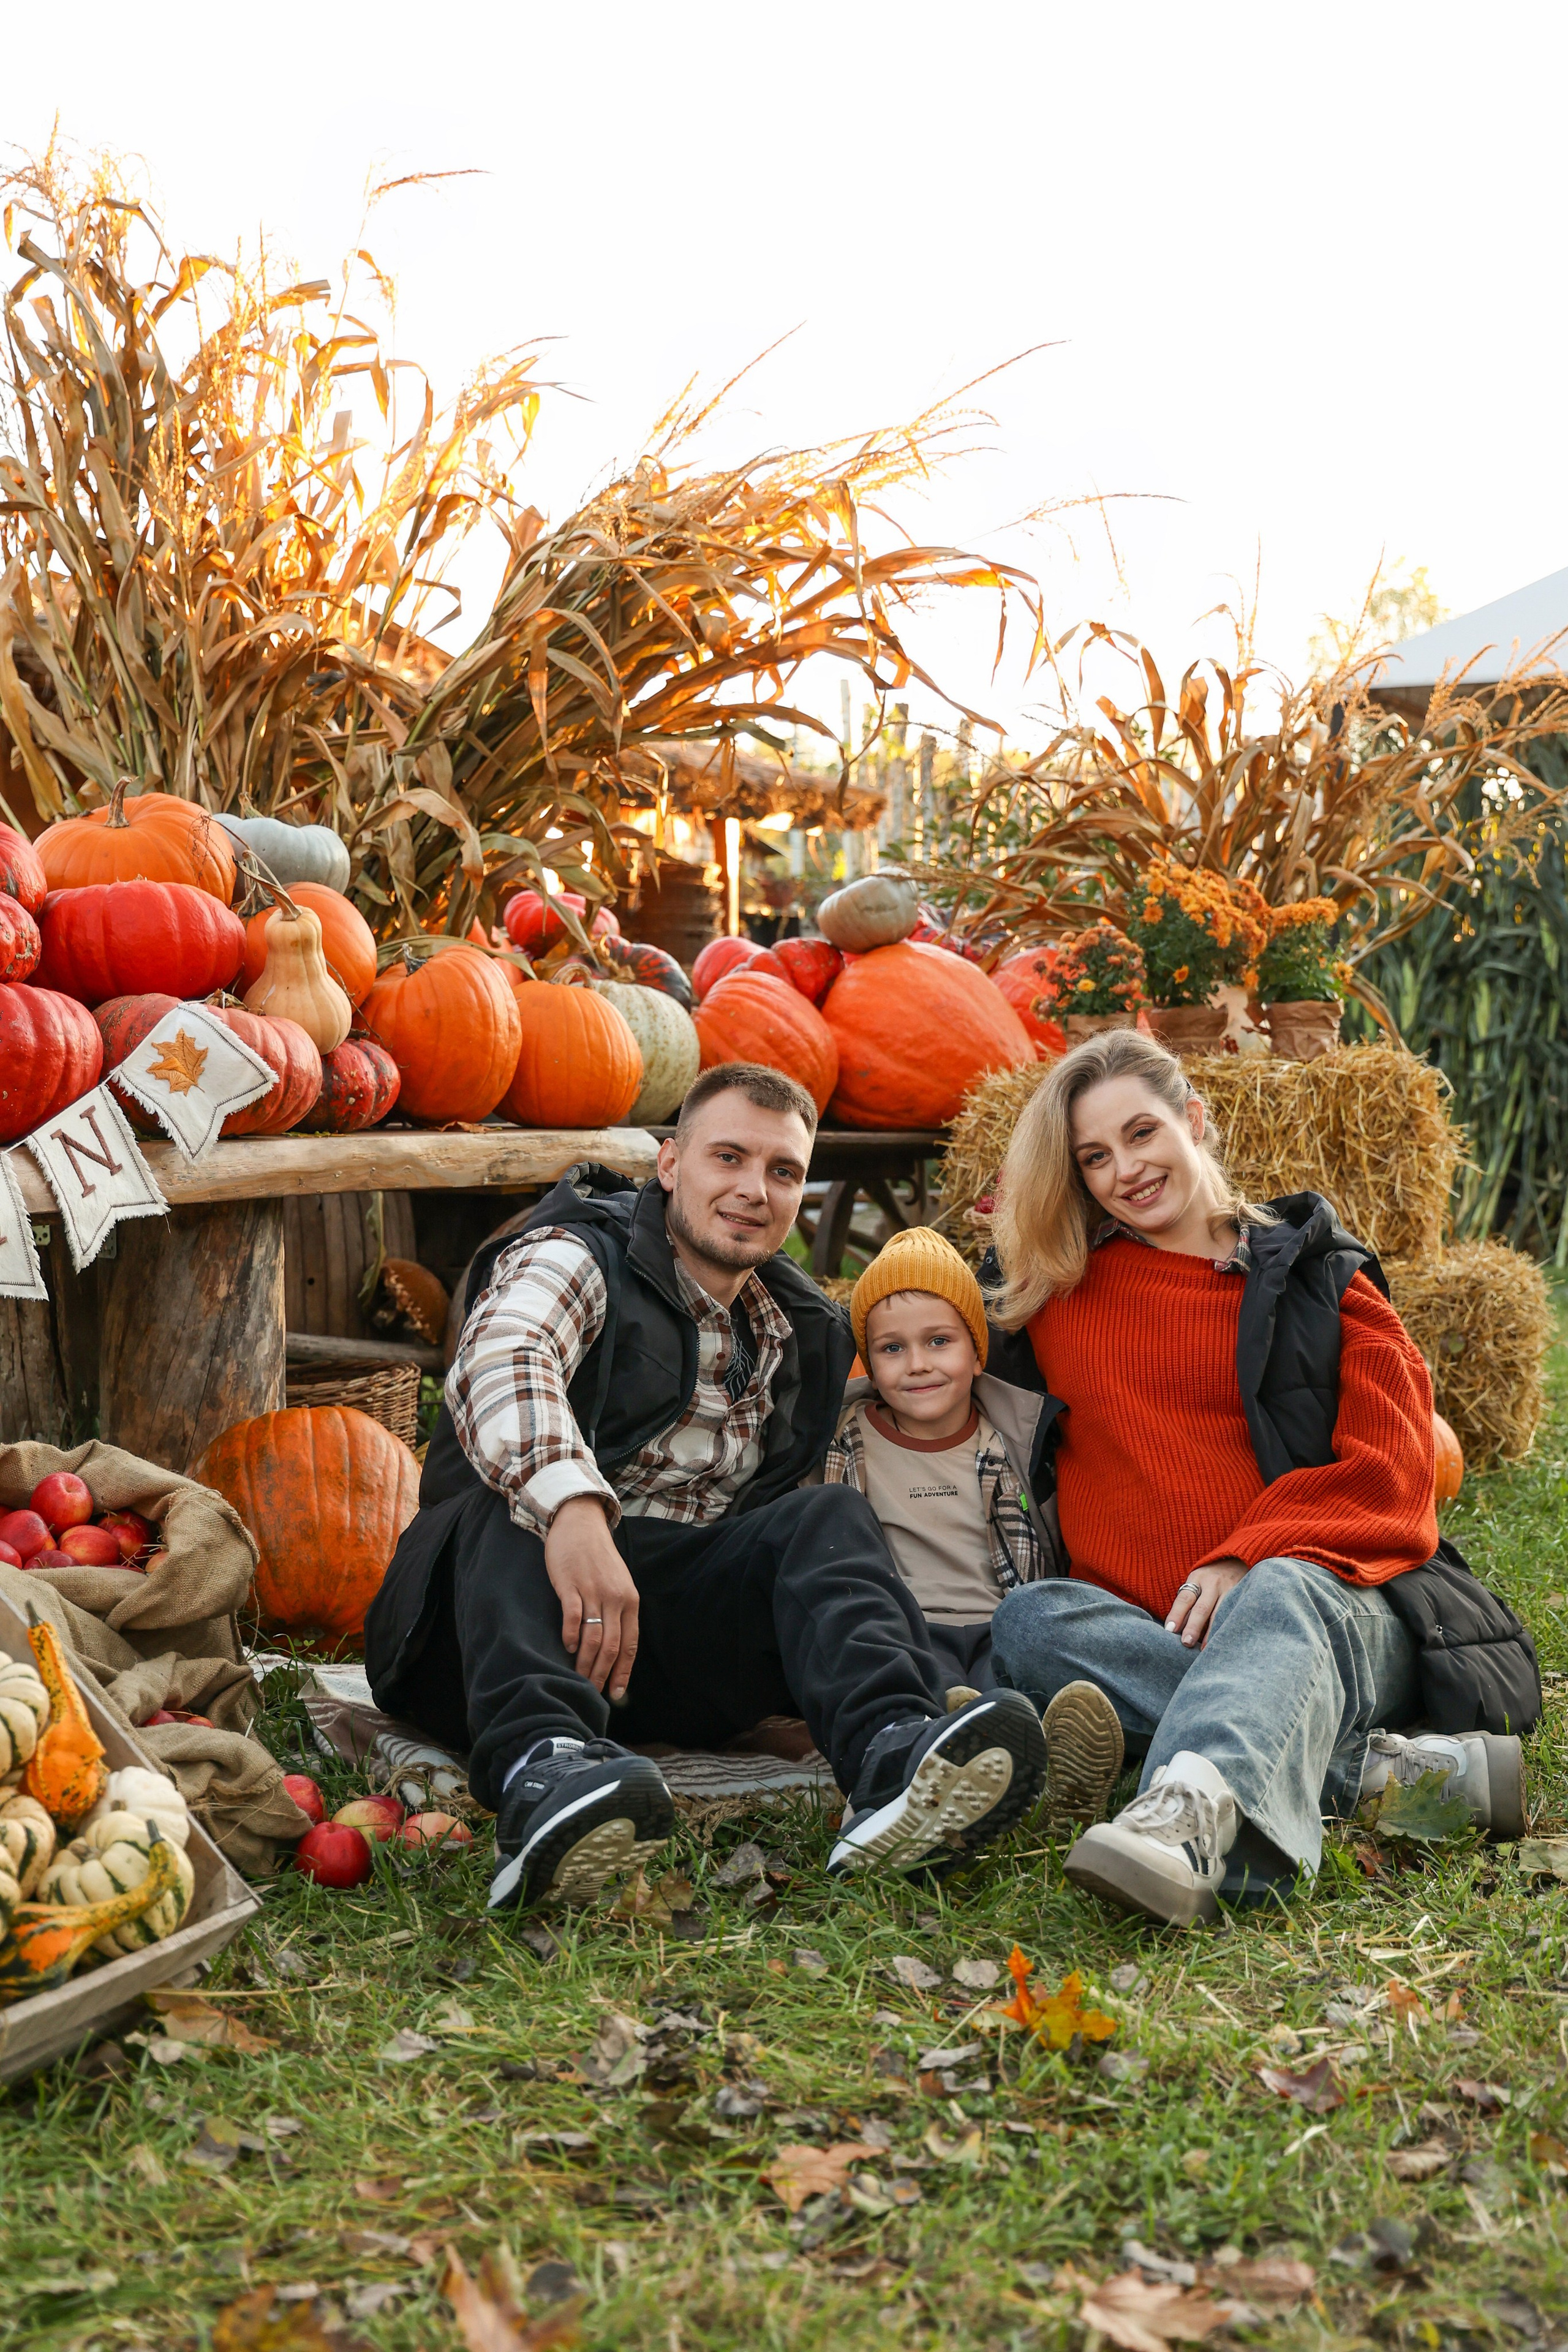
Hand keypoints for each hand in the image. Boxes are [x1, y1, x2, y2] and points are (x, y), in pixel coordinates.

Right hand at [543, 1496, 639, 1700]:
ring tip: (578, 1678)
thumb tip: (614, 1648)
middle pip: (611, 1646)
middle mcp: (615, 1598)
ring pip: (593, 1637)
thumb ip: (618, 1612)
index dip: (622, 1672)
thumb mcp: (618, 1584)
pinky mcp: (570, 1584)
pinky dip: (571, 1636)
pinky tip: (568, 1648)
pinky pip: (573, 1616)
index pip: (630, 1644)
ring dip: (585, 1663)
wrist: (580, 1523)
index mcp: (630, 1600)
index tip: (615, 1694)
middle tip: (591, 1692)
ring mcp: (593, 1591)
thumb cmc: (597, 1559)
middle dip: (602, 1674)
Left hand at [1164, 1560, 1246, 1648]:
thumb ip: (1189, 1602)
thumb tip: (1176, 1629)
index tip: (1169, 1630)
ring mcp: (1231, 1589)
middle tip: (1186, 1643)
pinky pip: (1234, 1614)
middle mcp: (1213, 1583)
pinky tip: (1224, 1640)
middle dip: (1193, 1626)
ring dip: (1211, 1633)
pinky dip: (1227, 1627)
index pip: (1184, 1599)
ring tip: (1205, 1649)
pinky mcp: (1244, 1595)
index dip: (1176, 1614)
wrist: (1238, 1559)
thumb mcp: (1197, 1582)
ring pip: (1220, 1614)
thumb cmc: (1211, 1578)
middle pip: (1201, 1608)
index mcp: (1197, 1579)